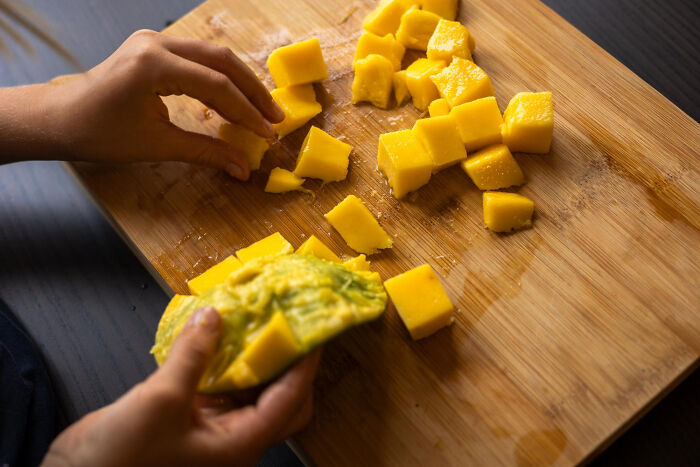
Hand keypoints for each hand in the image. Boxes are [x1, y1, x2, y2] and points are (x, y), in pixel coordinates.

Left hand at [0, 30, 284, 179]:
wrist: (60, 119)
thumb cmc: (99, 134)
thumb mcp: (157, 146)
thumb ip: (206, 152)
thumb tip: (243, 169)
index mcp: (152, 64)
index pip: (215, 85)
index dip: (246, 112)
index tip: (267, 134)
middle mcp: (156, 43)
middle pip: (221, 60)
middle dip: (252, 91)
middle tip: (276, 118)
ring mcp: (154, 40)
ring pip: (212, 55)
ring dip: (241, 83)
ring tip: (263, 110)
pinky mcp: (153, 47)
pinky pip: (198, 58)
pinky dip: (221, 79)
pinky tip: (235, 99)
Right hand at [42, 307, 319, 466]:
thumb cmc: (122, 457)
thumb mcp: (160, 400)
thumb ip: (192, 356)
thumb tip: (214, 316)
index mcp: (241, 444)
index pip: (290, 399)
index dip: (304, 364)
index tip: (311, 331)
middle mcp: (235, 439)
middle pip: (282, 401)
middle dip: (288, 364)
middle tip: (287, 327)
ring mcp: (214, 431)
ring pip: (250, 391)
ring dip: (254, 359)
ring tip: (257, 322)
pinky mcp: (191, 420)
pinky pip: (220, 388)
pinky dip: (223, 363)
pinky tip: (217, 337)